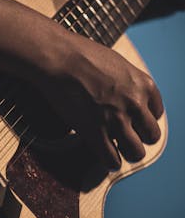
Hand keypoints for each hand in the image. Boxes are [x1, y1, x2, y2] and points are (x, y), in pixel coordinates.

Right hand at [37, 31, 163, 169]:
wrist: (60, 58)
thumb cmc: (83, 56)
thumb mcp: (118, 64)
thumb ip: (129, 83)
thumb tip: (127, 96)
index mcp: (144, 85)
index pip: (157, 113)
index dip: (144, 119)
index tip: (133, 120)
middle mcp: (135, 104)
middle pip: (151, 136)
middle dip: (139, 137)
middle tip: (127, 135)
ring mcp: (116, 120)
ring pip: (136, 152)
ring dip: (127, 152)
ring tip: (117, 149)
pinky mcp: (96, 132)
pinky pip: (112, 160)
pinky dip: (110, 162)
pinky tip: (105, 155)